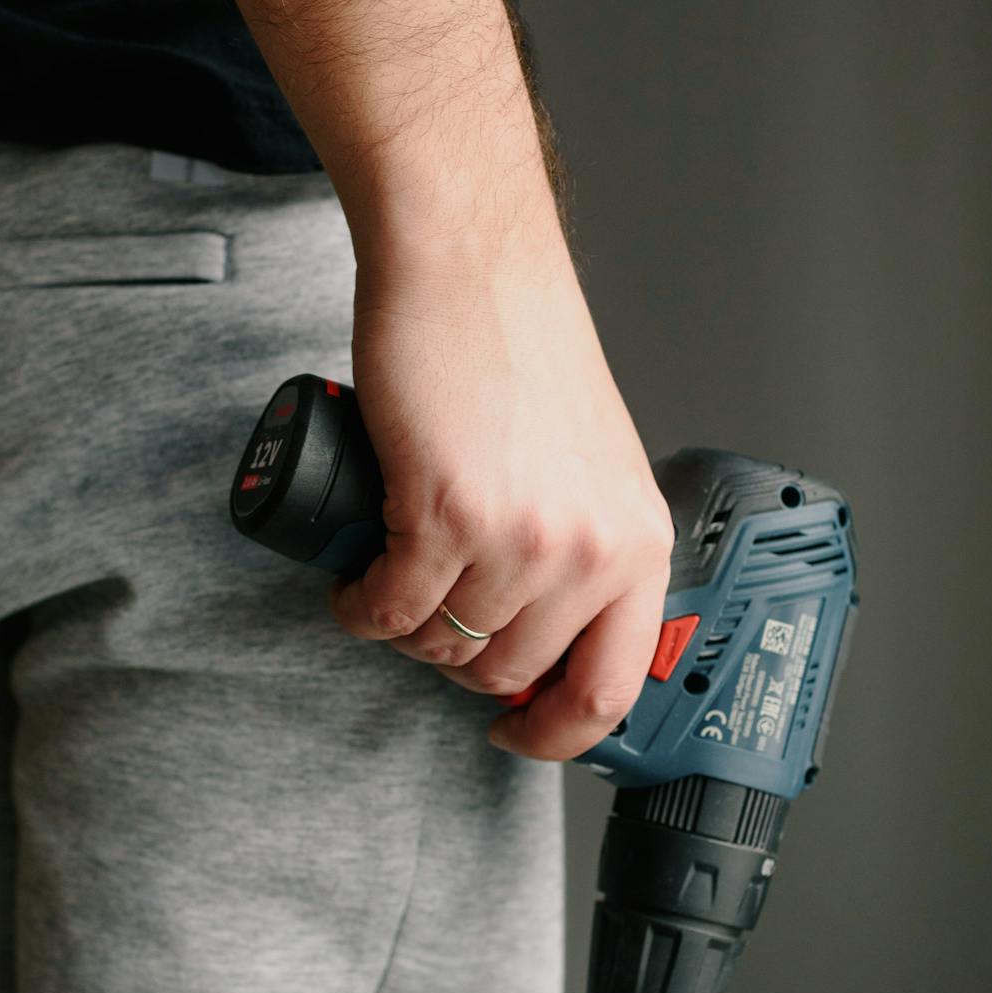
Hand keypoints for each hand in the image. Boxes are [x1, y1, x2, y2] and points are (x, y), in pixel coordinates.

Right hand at [327, 225, 673, 761]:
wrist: (470, 261)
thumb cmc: (519, 344)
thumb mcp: (588, 461)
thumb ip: (584, 538)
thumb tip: (543, 618)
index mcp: (637, 539)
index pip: (613, 686)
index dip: (557, 731)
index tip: (520, 730)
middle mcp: (591, 548)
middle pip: (510, 672)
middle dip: (456, 659)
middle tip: (428, 613)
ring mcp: (522, 536)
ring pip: (445, 646)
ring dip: (404, 631)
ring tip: (388, 583)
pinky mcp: (445, 512)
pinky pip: (390, 607)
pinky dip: (360, 606)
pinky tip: (354, 580)